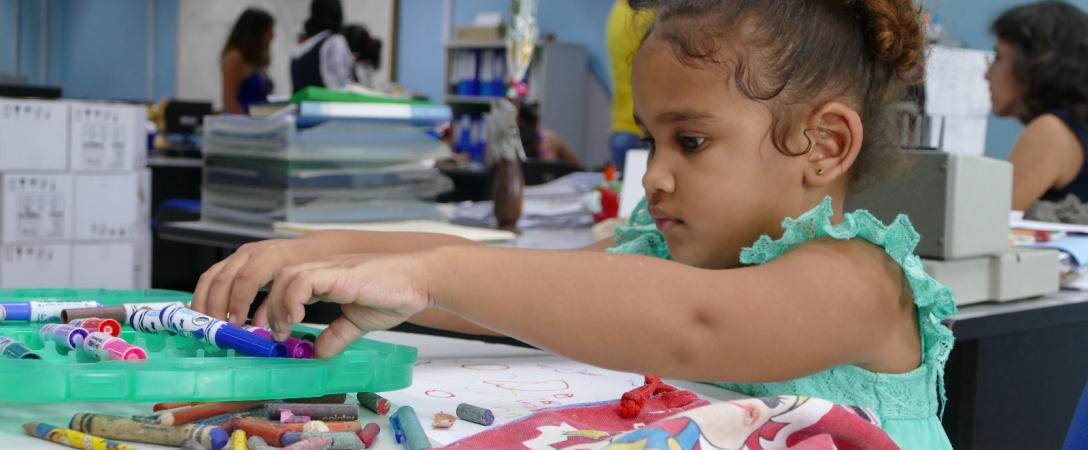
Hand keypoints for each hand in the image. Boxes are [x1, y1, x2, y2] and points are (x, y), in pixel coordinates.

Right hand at [191, 238, 318, 325]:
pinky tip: (206, 314)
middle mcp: (253, 252)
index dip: (238, 302)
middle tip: (218, 330)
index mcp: (273, 256)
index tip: (235, 324)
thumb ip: (282, 307)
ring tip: (207, 325)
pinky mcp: (234, 260)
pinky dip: (205, 296)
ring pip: (212, 276)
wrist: (313, 249)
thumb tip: (260, 328)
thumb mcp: (303, 287)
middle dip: (216, 306)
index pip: (248, 278)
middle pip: (224, 278)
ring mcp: (240, 255)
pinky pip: (212, 276)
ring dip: (205, 303)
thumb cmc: (312, 269)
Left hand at [262, 252, 432, 357]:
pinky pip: (303, 280)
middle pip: (280, 277)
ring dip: (278, 304)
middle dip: (269, 306)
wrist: (421, 281)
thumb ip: (337, 335)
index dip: (274, 306)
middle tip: (274, 335)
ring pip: (286, 275)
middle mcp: (324, 270)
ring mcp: (331, 269)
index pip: (288, 285)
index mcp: (327, 279)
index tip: (273, 332)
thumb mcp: (358, 322)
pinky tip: (296, 319)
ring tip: (283, 329)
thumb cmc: (395, 295)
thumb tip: (318, 354)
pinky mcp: (340, 273)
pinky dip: (293, 299)